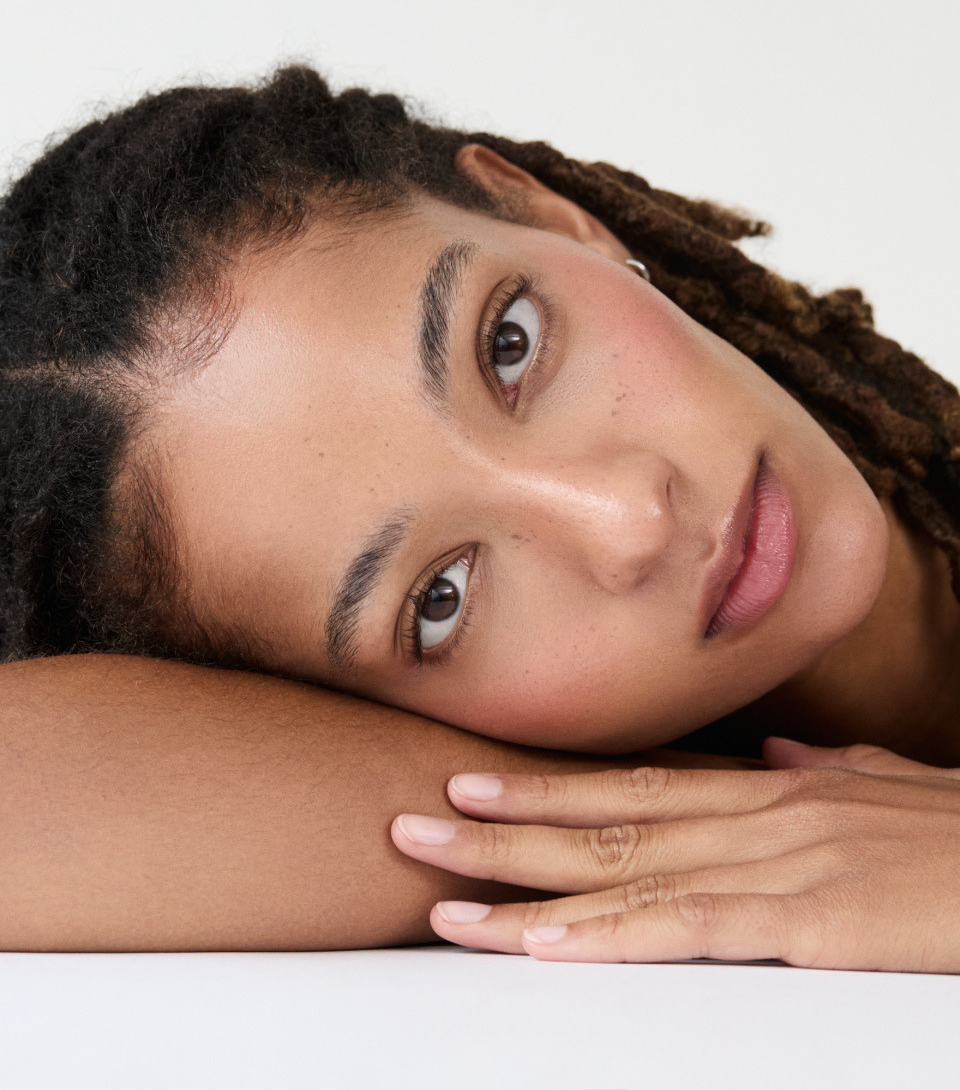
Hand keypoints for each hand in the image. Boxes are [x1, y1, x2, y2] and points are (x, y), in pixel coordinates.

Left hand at [390, 741, 959, 970]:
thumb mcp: (898, 798)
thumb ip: (835, 775)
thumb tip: (785, 757)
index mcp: (778, 794)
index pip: (639, 787)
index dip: (550, 790)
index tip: (477, 785)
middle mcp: (763, 817)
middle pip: (609, 822)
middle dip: (506, 828)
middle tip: (415, 822)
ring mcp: (785, 865)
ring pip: (628, 871)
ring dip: (526, 884)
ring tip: (440, 890)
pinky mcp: (815, 923)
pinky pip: (691, 926)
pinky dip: (610, 935)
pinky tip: (543, 944)